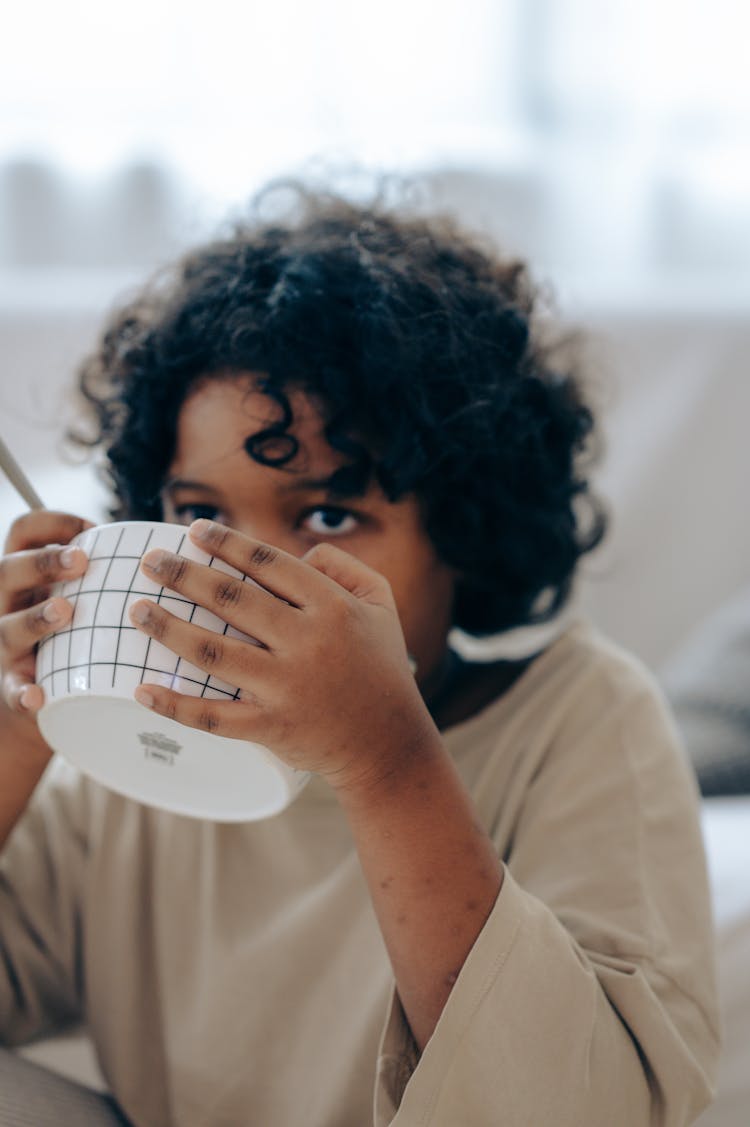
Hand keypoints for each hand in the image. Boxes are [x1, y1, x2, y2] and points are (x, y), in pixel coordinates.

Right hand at [0, 511, 90, 752]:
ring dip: (34, 618)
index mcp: (26, 575)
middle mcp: (7, 604)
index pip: (23, 532)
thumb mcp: (80, 594)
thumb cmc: (75, 630)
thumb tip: (167, 553)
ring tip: (64, 610)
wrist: (44, 691)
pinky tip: (38, 694)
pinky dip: (22, 692)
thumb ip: (106, 574)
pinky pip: (12, 689)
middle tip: (80, 560)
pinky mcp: (12, 685)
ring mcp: (7, 645)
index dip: (51, 522)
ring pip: (7, 628)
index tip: (90, 527)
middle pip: (7, 572)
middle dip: (42, 562)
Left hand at [129, 519, 434, 790]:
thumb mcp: (382, 605)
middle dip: (184, 575)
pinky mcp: (271, 728)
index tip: (194, 530)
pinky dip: (174, 704)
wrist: (388, 743)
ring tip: (138, 610)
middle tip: (151, 562)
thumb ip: (344, 567)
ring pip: (213, 652)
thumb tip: (298, 551)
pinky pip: (213, 716)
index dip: (228, 543)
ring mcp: (286, 687)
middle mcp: (307, 642)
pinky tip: (142, 689)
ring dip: (168, 627)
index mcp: (332, 607)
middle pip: (232, 599)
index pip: (268, 563)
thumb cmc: (381, 667)